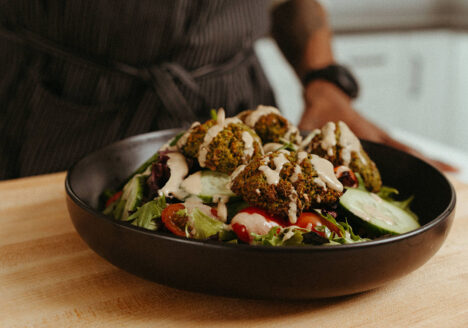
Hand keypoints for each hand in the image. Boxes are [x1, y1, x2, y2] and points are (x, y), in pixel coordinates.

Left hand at [298, 80, 457, 172]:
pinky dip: (415, 153)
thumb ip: (301, 135)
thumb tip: (291, 148)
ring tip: (453, 169)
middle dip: (426, 162)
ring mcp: (379, 133)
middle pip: (406, 150)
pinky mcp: (377, 133)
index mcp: (362, 132)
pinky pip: (400, 145)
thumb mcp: (308, 121)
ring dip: (427, 158)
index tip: (415, 172)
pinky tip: (427, 161)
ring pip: (408, 148)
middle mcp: (376, 134)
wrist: (325, 88)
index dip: (398, 161)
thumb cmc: (317, 106)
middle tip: (454, 171)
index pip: (384, 149)